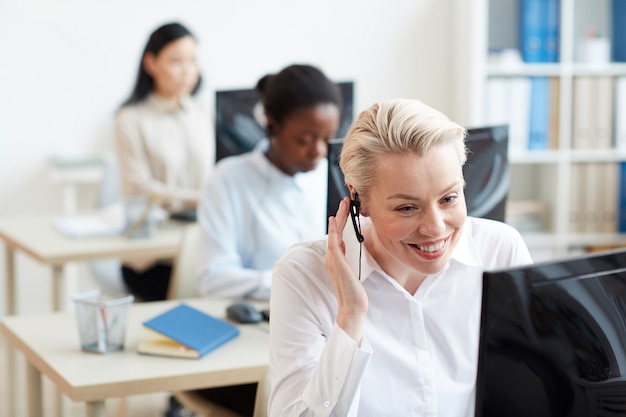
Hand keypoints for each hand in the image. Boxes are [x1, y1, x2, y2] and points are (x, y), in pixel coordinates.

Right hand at [324, 197, 368, 343]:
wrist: (352, 307)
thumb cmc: (354, 292)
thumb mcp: (352, 271)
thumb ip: (348, 258)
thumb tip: (347, 246)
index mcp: (335, 259)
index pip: (338, 236)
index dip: (342, 222)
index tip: (347, 210)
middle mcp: (331, 258)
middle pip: (335, 231)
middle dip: (341, 215)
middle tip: (346, 201)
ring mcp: (332, 259)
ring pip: (334, 232)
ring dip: (339, 217)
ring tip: (345, 204)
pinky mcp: (336, 262)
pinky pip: (333, 241)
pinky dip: (334, 230)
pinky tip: (336, 220)